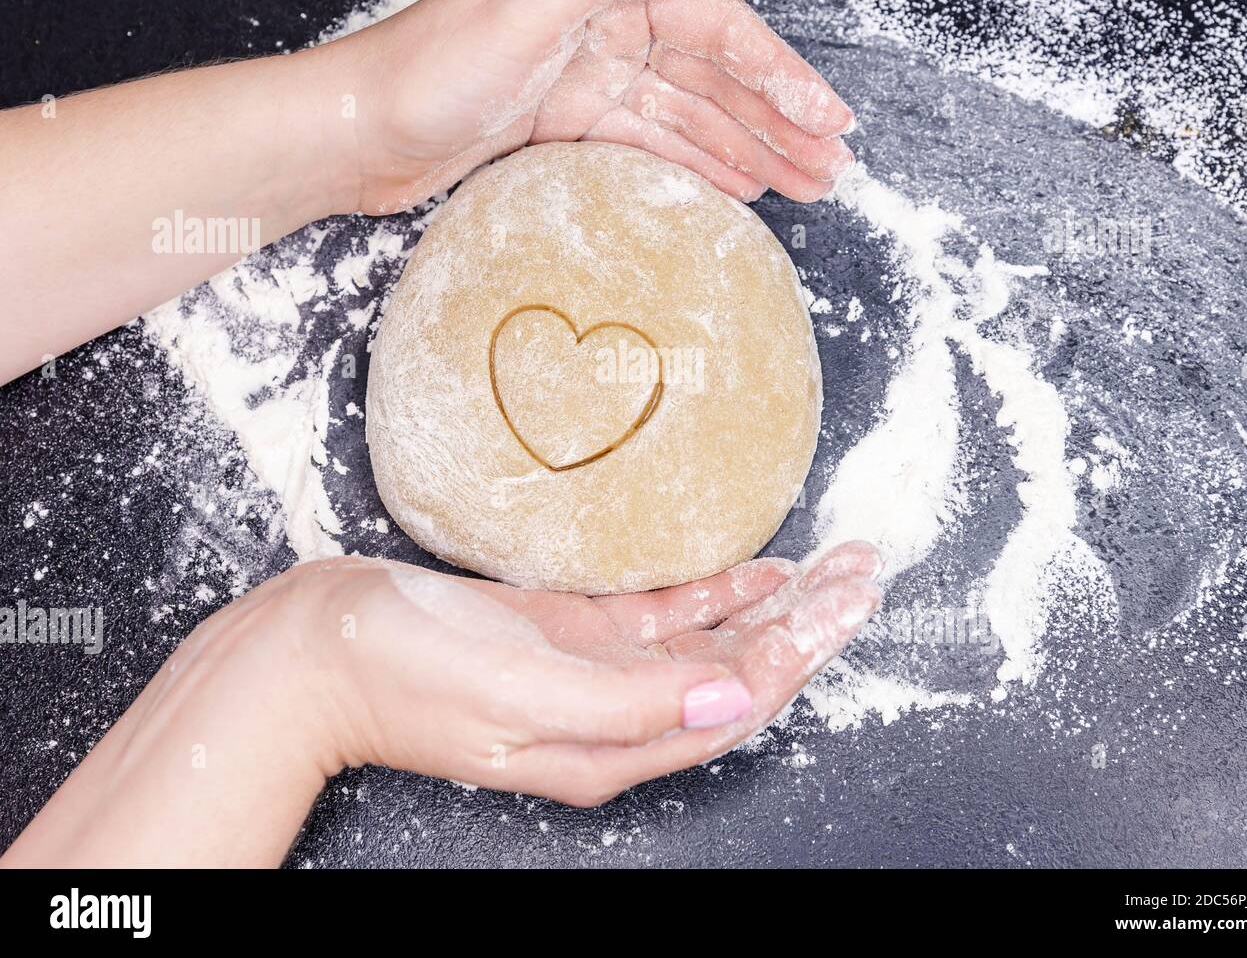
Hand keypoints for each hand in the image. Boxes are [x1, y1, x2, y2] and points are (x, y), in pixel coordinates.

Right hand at [307, 542, 881, 806]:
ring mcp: (592, 675)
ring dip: (770, 608)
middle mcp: (613, 716)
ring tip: (830, 570)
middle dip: (805, 626)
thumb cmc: (404, 672)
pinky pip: (660, 619)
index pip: (736, 700)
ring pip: (706, 643)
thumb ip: (630, 701)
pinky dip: (713, 595)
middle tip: (863, 573)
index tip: (850, 602)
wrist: (316, 649)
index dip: (800, 654)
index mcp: (609, 746)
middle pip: (735, 671)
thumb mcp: (520, 691)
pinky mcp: (567, 636)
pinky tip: (754, 573)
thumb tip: (734, 694)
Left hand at [321, 0, 856, 213]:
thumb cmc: (422, 71)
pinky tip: (735, 186)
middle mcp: (599, 32)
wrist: (351, 133)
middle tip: (832, 166)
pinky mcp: (562, 127)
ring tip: (802, 187)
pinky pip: (648, 144)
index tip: (828, 118)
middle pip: (712, 77)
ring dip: (748, 148)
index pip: (714, 31)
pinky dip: (695, 163)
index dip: (778, 73)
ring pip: (687, 116)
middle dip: (777, 120)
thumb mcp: (520, 9)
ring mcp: (583, 81)